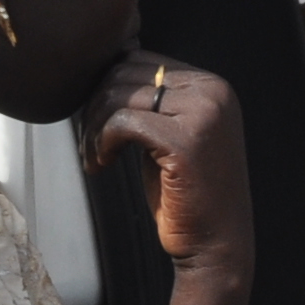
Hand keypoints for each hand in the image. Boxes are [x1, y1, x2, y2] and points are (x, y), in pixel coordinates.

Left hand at [83, 50, 253, 286]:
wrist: (216, 243)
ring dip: (94, 126)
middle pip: (126, 72)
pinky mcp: (186, 141)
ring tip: (93, 156)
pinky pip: (123, 121)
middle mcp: (213, 91)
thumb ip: (154, 101)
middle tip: (89, 145)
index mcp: (212, 85)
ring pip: (120, 93)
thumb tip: (111, 65)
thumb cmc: (187, 194)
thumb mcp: (172, 134)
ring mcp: (203, 113)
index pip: (141, 60)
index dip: (107, 89)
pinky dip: (102, 141)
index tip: (97, 126)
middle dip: (95, 106)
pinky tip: (101, 164)